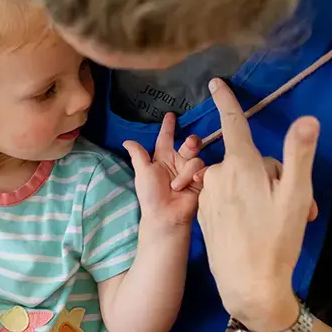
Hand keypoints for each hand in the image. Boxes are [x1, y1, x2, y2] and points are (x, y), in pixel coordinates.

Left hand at [123, 112, 204, 226]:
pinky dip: (197, 175)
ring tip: (176, 186)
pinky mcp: (201, 181)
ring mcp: (190, 172)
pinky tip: (193, 183)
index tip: (170, 115)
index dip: (168, 127)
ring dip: (185, 172)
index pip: (166, 138)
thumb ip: (138, 155)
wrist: (166, 216)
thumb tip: (127, 140)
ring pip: (196, 158)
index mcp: (162, 158)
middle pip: (190, 144)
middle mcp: (178, 162)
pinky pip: (204, 170)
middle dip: (192, 142)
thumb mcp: (142, 172)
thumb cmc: (151, 195)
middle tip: (189, 144)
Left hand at [197, 79, 319, 331]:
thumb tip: (307, 119)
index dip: (227, 100)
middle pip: (249, 160)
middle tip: (296, 206)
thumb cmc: (276, 240)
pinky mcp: (204, 214)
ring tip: (281, 221)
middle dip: (273, 176)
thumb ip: (299, 154)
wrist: (248, 286)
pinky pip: (228, 199)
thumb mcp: (295, 195)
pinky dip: (245, 207)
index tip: (215, 82)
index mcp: (239, 165)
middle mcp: (217, 175)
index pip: (232, 124)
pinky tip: (260, 229)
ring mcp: (208, 196)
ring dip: (261, 194)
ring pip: (240, 181)